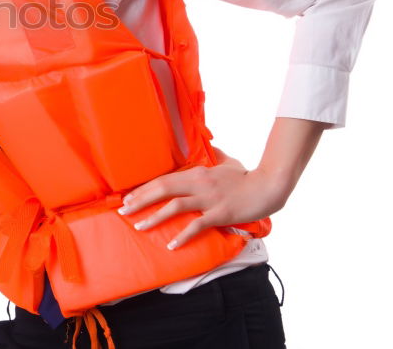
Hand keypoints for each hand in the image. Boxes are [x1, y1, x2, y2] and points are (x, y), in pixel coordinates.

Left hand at [116, 147, 286, 249]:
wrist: (268, 186)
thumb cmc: (246, 177)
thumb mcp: (227, 162)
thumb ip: (214, 155)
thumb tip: (210, 147)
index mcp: (197, 172)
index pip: (164, 179)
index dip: (144, 188)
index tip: (129, 197)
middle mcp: (199, 183)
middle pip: (162, 189)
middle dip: (140, 200)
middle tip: (124, 210)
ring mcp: (209, 199)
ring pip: (174, 207)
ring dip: (154, 217)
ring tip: (139, 227)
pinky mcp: (220, 213)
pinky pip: (197, 225)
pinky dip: (182, 235)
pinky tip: (171, 245)